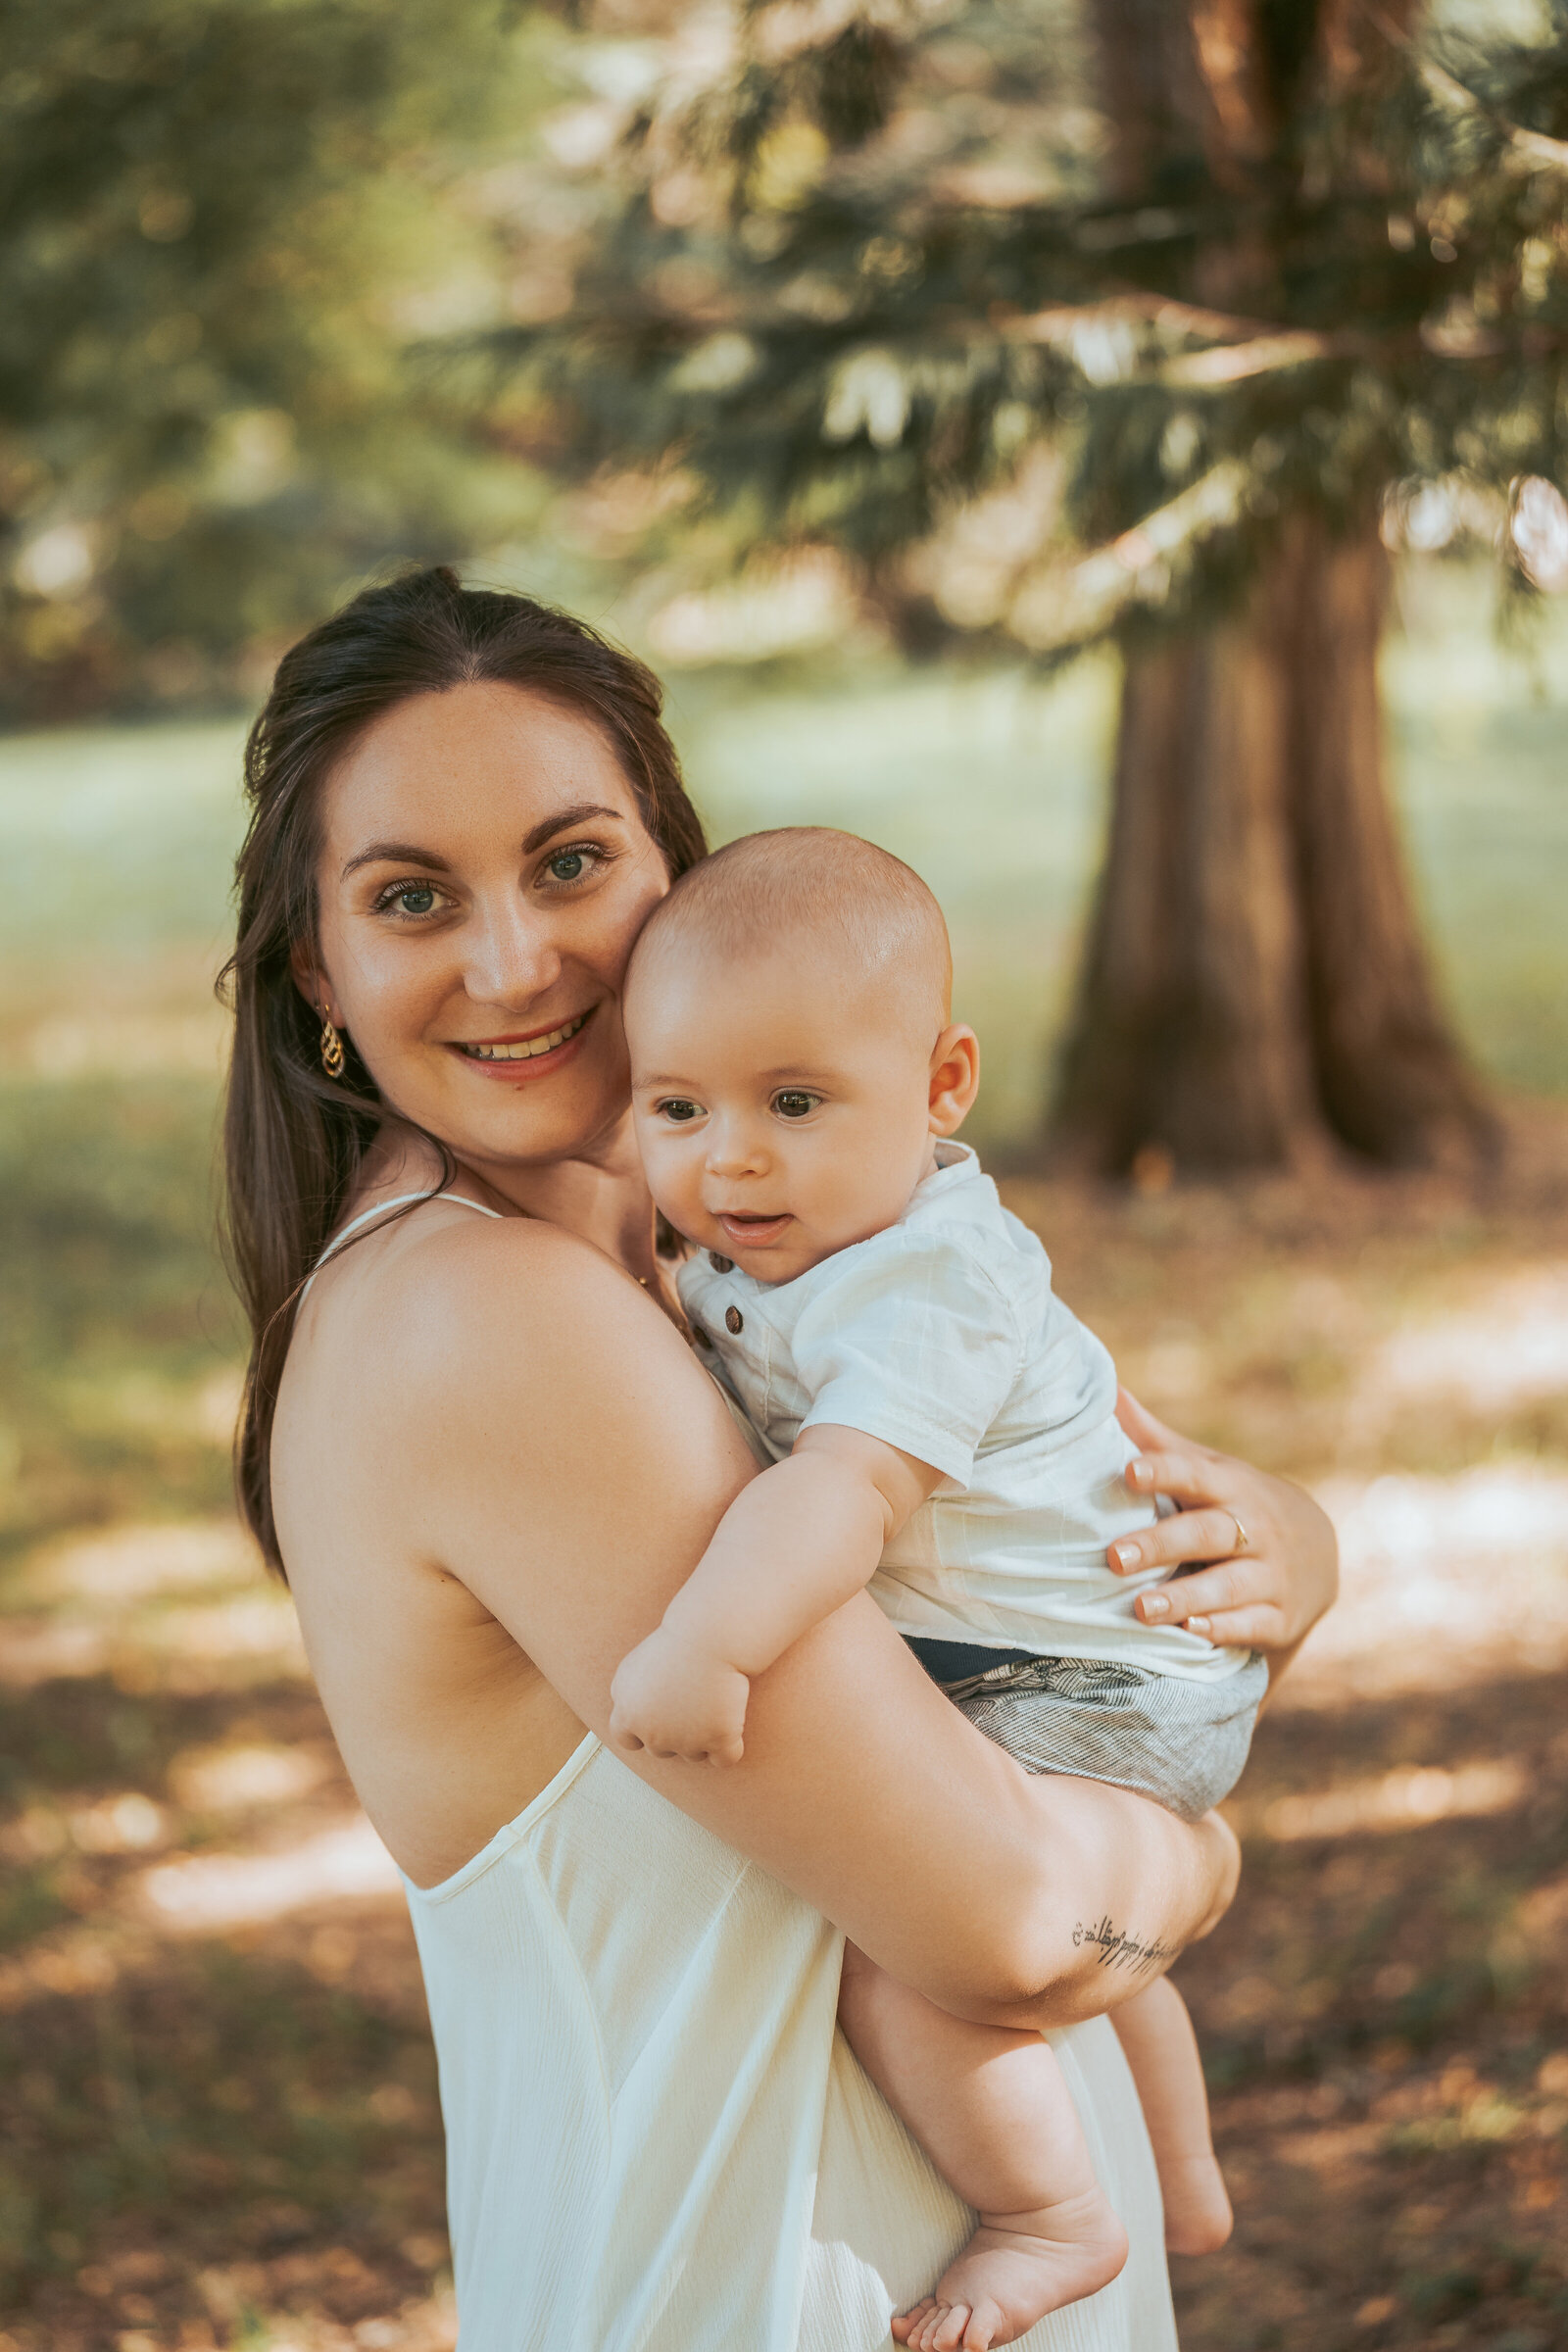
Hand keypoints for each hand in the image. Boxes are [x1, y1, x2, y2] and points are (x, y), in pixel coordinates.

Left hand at [609, 1625, 749, 1765]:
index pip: (628, 1740)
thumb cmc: (675, 1644)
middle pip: (663, 1750)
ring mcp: (686, 1741)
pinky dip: (731, 1746)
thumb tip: (633, 1721)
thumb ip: (626, 1697)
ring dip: (703, 1735)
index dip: (643, 1730)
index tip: (660, 1714)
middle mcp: (653, 1734)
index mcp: (628, 1714)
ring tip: (712, 1700)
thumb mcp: (635, 1667)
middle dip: (676, 1732)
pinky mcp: (719, 1740)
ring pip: (694, 1755)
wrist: (711, 1635)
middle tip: (692, 1699)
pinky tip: (733, 1719)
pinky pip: (725, 1759)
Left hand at [1110, 1390, 1337, 1657]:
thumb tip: (1105, 1390)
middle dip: (1160, 1545)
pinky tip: (1191, 1631)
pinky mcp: (1280, 1618)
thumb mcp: (1207, 1468)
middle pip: (1207, 1533)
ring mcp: (1271, 1575)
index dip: (1162, 1472)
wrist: (1317, 1551)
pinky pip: (1251, 1624)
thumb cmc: (1234, 1501)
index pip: (1194, 1474)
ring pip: (1228, 1585)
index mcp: (1229, 1486)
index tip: (1128, 1472)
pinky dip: (1223, 1629)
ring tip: (1140, 1609)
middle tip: (1113, 1557)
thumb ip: (1155, 1440)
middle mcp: (1254, 1528)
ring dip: (1184, 1597)